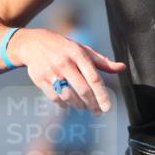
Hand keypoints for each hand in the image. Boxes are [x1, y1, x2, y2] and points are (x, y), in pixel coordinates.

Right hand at [10, 28, 125, 114]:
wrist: (32, 43)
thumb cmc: (64, 48)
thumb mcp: (83, 49)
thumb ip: (102, 61)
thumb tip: (122, 68)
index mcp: (78, 54)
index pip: (94, 78)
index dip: (102, 95)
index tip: (108, 107)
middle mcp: (65, 63)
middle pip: (83, 90)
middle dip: (93, 104)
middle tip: (98, 111)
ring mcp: (51, 72)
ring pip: (69, 96)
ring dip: (79, 106)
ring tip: (85, 107)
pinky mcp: (40, 80)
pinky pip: (56, 98)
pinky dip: (65, 104)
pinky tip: (70, 104)